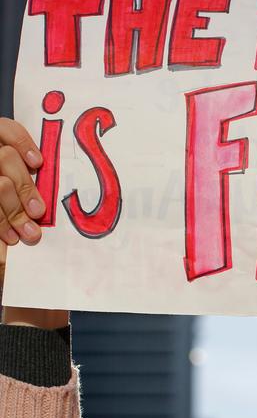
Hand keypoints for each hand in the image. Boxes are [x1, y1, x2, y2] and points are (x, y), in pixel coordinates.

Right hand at [0, 118, 68, 327]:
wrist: (24, 287)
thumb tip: (88, 177)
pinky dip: (0, 224)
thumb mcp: (44, 213)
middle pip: (2, 158)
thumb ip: (45, 190)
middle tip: (39, 212)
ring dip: (14, 210)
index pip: (4, 129)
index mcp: (4, 162)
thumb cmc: (43, 244)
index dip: (21, 140)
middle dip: (23, 187)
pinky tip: (10, 240)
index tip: (39, 164)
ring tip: (29, 234)